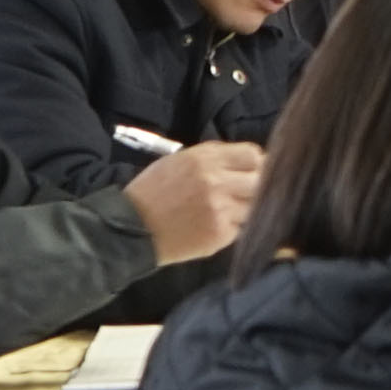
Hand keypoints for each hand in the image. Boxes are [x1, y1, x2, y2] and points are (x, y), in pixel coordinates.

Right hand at [119, 137, 261, 266]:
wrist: (130, 228)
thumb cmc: (153, 192)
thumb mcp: (178, 161)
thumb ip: (213, 159)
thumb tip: (248, 160)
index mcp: (205, 159)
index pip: (252, 154)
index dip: (256, 163)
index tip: (252, 171)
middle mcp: (217, 182)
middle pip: (260, 180)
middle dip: (256, 186)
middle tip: (245, 193)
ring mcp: (221, 209)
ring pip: (254, 206)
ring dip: (246, 209)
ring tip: (227, 212)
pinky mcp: (221, 234)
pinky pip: (241, 228)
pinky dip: (233, 228)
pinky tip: (215, 227)